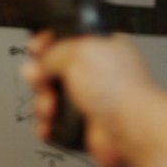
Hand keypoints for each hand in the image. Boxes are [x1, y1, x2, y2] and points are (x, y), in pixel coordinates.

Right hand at [21, 32, 154, 166]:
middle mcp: (97, 73)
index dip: (48, 42)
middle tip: (42, 79)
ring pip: (51, 97)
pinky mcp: (85, 125)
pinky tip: (49, 123)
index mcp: (101, 47)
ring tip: (51, 106)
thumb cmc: (120, 88)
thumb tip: (35, 66)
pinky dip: (48, 125)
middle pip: (53, 69)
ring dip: (44, 103)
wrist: (131, 129)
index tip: (36, 48)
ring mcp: (90, 100)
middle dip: (42, 77)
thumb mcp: (78, 53)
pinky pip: (55, 122)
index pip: (67, 38)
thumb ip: (52, 52)